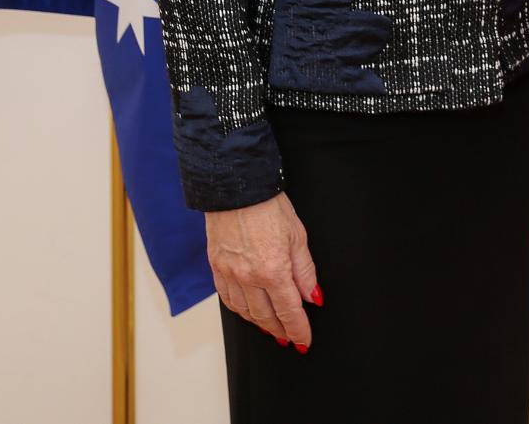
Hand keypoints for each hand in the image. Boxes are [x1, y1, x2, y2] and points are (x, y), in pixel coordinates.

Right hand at [206, 192, 319, 349]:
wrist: (237, 187)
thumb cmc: (269, 206)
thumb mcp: (297, 235)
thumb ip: (305, 271)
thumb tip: (312, 297)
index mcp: (273, 270)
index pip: (289, 311)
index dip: (298, 329)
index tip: (304, 341)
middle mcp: (249, 278)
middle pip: (266, 317)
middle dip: (280, 331)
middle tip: (290, 339)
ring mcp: (230, 274)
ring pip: (245, 312)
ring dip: (260, 324)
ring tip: (272, 328)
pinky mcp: (216, 267)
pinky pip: (228, 299)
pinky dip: (241, 310)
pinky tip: (248, 311)